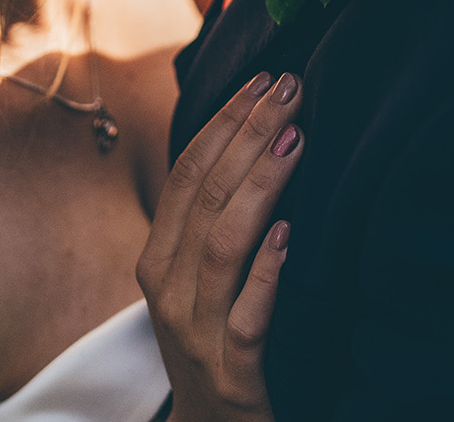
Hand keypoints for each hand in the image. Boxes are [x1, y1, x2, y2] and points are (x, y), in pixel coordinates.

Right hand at [138, 71, 304, 421]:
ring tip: (295, 139)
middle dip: (248, 135)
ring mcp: (197, 334)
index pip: (186, 173)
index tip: (263, 78)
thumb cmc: (213, 344)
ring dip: (259, 186)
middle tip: (291, 88)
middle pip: (204, 197)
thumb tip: (253, 139)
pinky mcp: (232, 375)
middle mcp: (168, 292)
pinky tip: (288, 234)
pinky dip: (265, 273)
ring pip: (222, 247)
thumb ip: (213, 219)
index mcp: (157, 260)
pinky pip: (247, 318)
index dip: (223, 121)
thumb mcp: (198, 280)